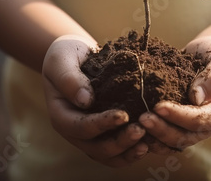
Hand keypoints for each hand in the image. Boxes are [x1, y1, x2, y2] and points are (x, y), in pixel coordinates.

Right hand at [42, 35, 148, 166]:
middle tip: (141, 130)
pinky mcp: (104, 133)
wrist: (76, 55)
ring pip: (108, 155)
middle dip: (119, 142)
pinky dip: (131, 150)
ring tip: (147, 142)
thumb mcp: (61, 59)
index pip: (80, 127)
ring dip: (128, 151)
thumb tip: (85, 100)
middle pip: (96, 148)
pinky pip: (117, 150)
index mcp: (61, 115)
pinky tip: (149, 142)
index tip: (123, 115)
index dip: (101, 124)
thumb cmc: (66, 55)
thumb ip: (69, 78)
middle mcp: (74, 131)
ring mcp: (90, 135)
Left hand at [138, 35, 210, 153]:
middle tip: (142, 118)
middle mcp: (207, 126)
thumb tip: (196, 97)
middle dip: (162, 129)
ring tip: (135, 125)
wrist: (208, 54)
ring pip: (171, 141)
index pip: (200, 120)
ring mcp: (191, 128)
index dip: (179, 116)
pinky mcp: (178, 124)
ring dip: (153, 136)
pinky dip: (149, 135)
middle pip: (184, 137)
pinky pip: (163, 137)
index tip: (158, 106)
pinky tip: (133, 128)